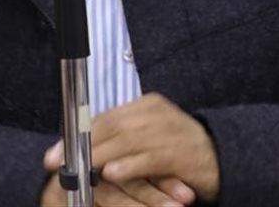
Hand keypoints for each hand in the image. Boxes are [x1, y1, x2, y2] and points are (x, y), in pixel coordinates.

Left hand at [44, 93, 217, 201]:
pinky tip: (112, 173)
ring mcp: (171, 131)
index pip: (107, 116)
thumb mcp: (148, 140)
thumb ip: (120, 140)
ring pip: (129, 141)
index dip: (79, 133)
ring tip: (81, 166)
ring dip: (102, 155)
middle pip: (114, 126)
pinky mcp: (182, 153)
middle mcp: (158, 113)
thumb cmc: (179, 152)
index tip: (55, 151)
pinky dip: (130, 166)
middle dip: (84, 145)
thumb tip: (82, 148)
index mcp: (147, 106)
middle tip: (60, 162)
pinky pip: (151, 158)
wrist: (223, 159)